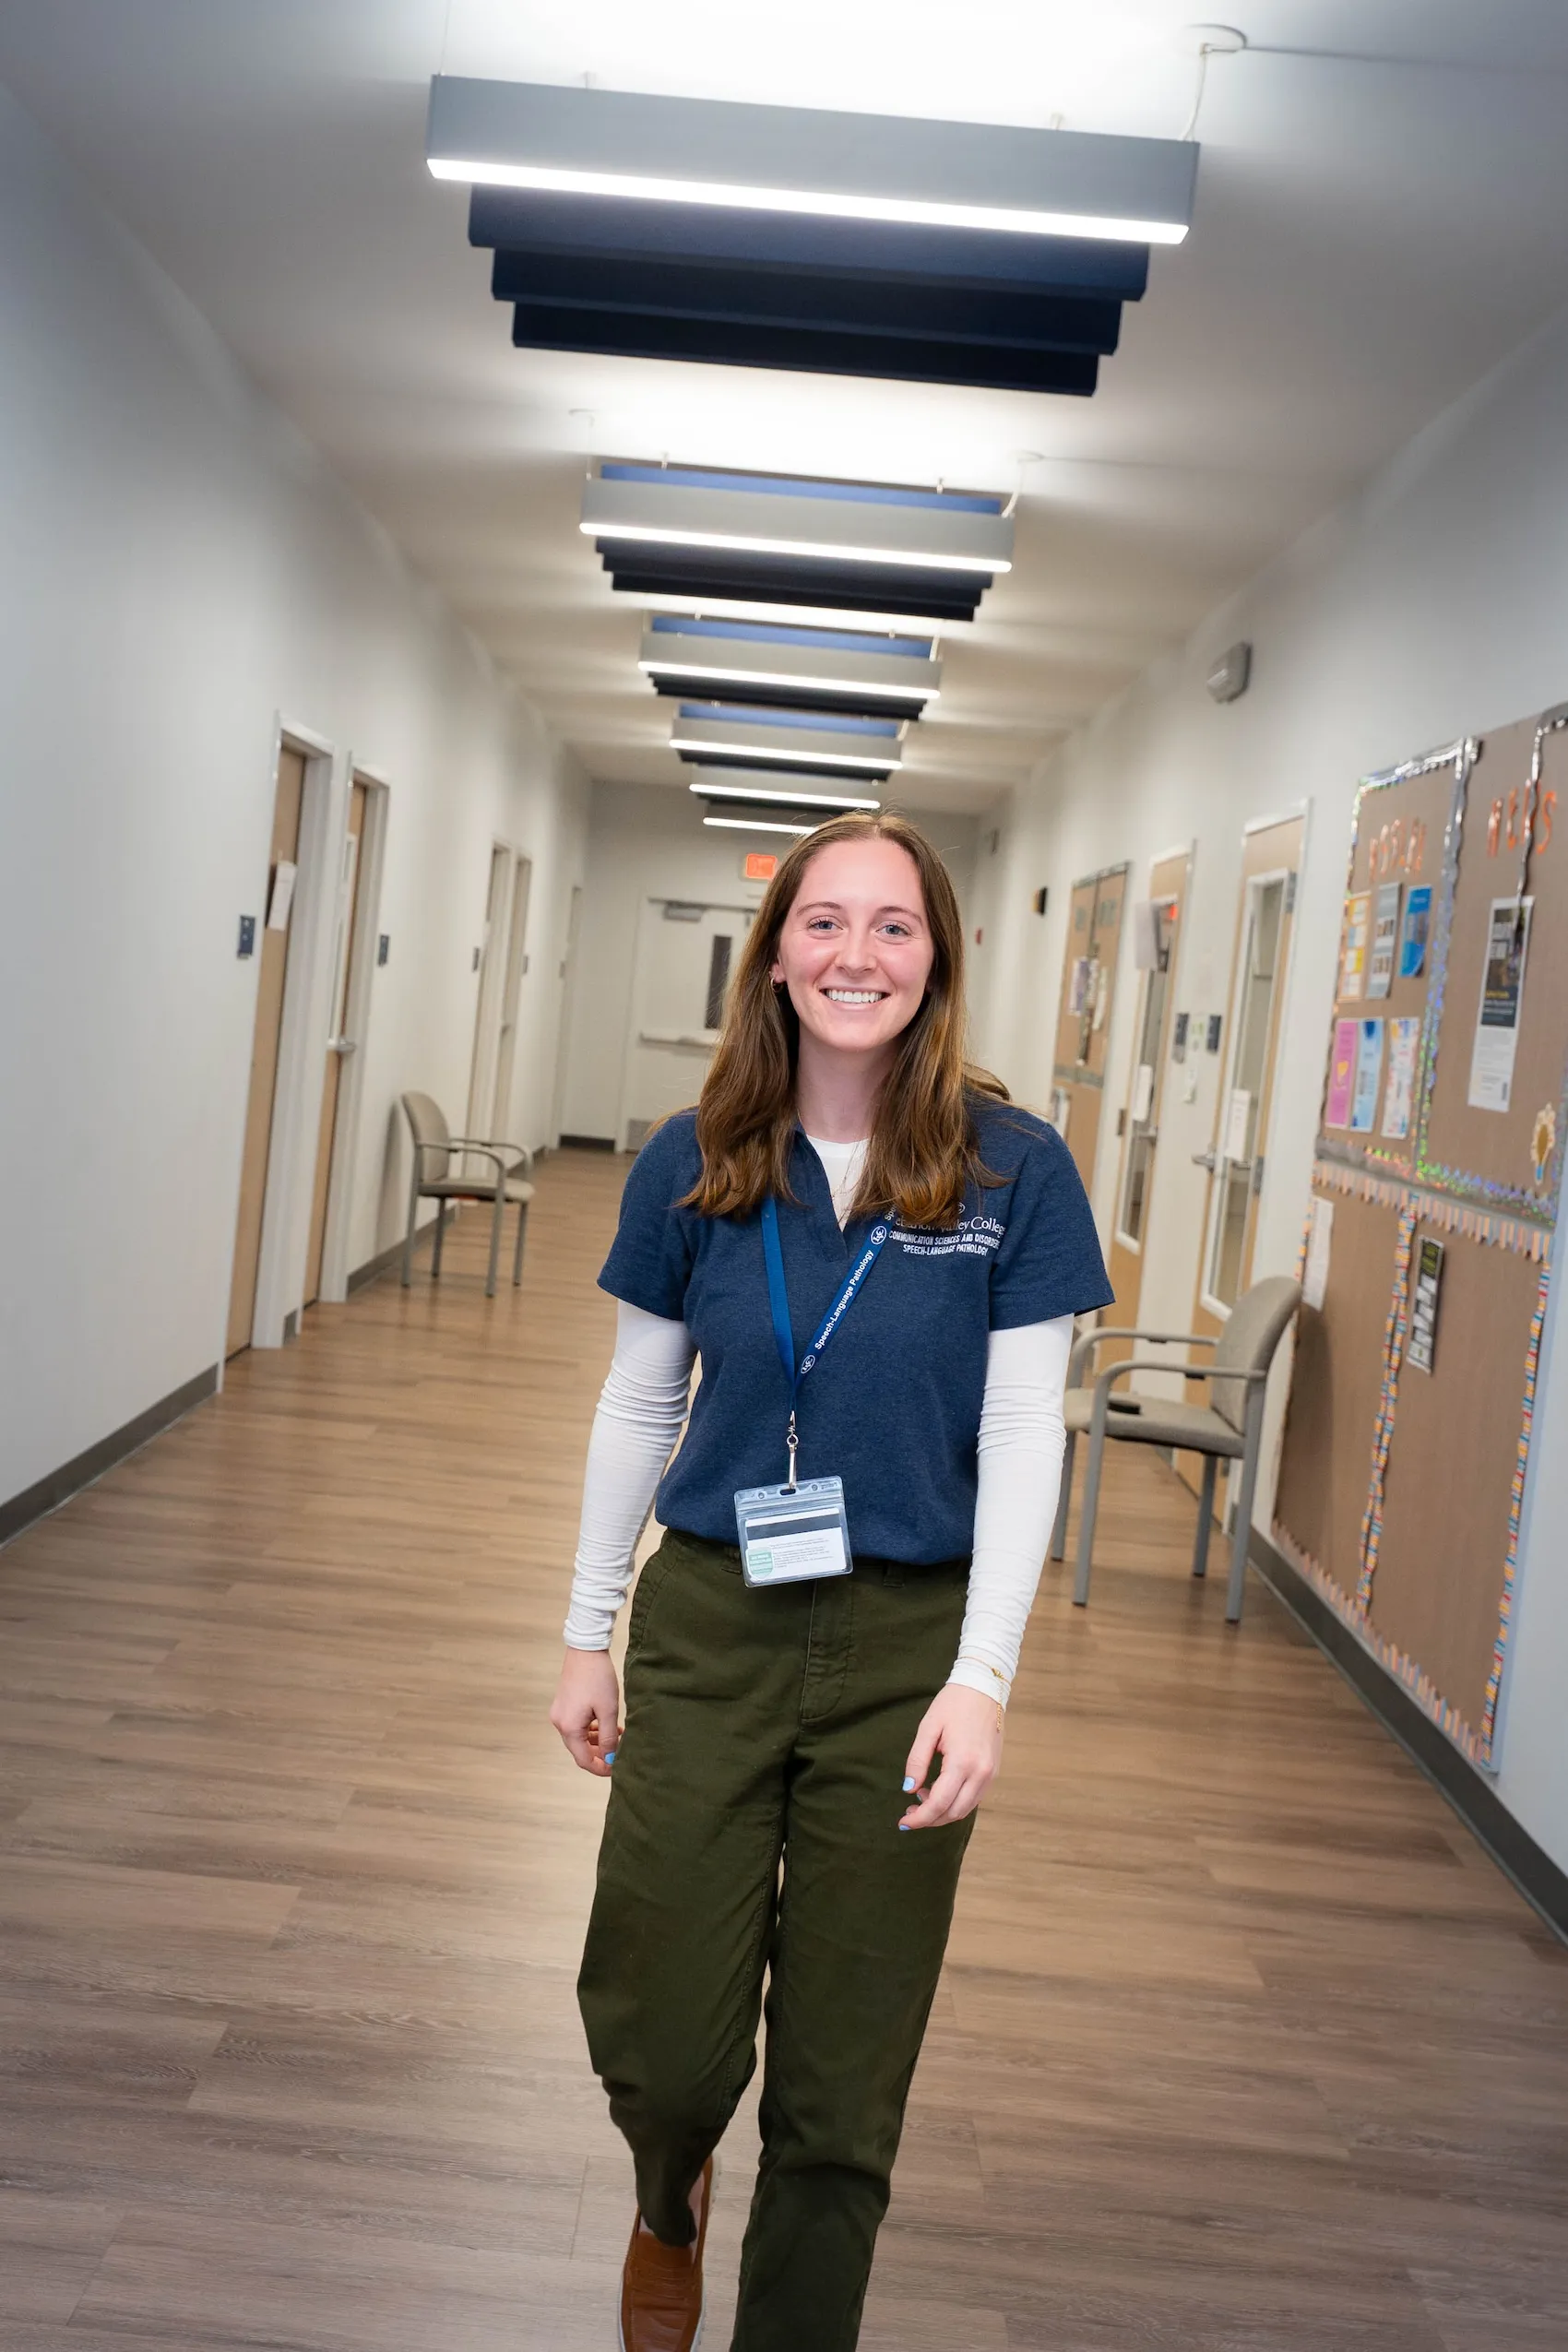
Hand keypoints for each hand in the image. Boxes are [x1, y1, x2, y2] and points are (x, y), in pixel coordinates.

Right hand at [550, 1647, 622, 1777]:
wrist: (585, 1649)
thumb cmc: (598, 1678)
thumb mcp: (608, 1710)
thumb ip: (609, 1738)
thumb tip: (610, 1759)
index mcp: (569, 1728)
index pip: (583, 1760)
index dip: (600, 1768)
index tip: (616, 1769)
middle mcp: (560, 1723)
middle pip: (579, 1750)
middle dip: (600, 1754)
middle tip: (619, 1752)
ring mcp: (559, 1713)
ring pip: (579, 1738)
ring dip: (597, 1741)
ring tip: (617, 1736)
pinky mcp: (563, 1705)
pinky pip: (577, 1726)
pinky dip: (591, 1730)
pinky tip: (606, 1725)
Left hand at [899, 1682, 1003, 1830]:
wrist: (983, 1688)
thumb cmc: (953, 1704)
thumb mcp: (928, 1728)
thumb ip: (917, 1760)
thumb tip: (909, 1789)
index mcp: (962, 1762)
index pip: (938, 1803)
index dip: (919, 1818)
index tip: (903, 1822)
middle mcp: (980, 1772)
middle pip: (953, 1813)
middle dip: (929, 1819)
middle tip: (908, 1813)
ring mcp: (990, 1773)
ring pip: (965, 1809)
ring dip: (943, 1814)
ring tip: (922, 1800)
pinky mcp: (993, 1771)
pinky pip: (974, 1798)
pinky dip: (956, 1803)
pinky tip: (940, 1792)